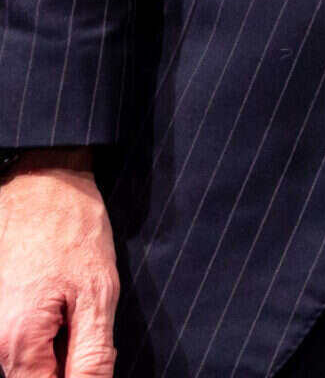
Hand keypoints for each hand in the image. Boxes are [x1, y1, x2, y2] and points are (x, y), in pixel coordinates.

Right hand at [0, 151, 116, 377]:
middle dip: (71, 365)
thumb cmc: (71, 231)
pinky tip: (69, 304)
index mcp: (18, 345)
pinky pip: (30, 340)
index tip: (93, 359)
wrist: (42, 183)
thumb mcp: (98, 295)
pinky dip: (55, 331)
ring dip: (63, 349)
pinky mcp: (3, 312)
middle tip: (91, 324)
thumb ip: (91, 354)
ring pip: (35, 361)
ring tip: (80, 306)